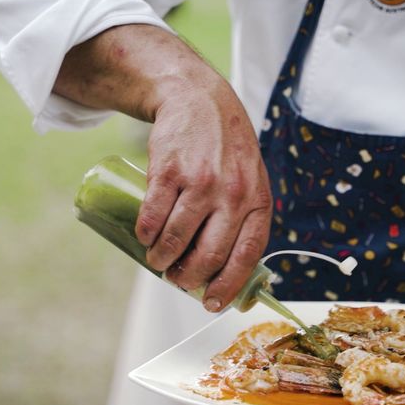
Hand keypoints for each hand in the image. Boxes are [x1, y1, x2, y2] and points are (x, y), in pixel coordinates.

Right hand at [55, 25, 272, 312]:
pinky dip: (146, 235)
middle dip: (189, 277)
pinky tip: (146, 237)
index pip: (247, 256)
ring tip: (158, 260)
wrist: (200, 101)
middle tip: (177, 279)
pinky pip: (153, 218)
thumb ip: (245, 217)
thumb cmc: (227, 148)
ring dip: (162, 260)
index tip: (212, 302)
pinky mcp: (170, 172)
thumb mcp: (251, 179)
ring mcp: (201, 183)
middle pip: (209, 255)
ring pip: (177, 241)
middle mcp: (233, 194)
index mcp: (258, 200)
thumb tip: (225, 268)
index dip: (228, 286)